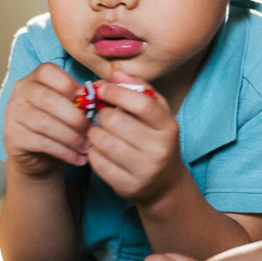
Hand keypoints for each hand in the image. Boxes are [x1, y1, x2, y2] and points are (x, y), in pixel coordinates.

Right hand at [0, 62, 90, 178]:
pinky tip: (79, 158)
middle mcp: (20, 92)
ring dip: (72, 137)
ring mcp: (13, 114)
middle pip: (48, 99)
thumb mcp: (70, 105)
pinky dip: (65, 152)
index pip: (48, 72)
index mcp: (34, 78)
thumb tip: (103, 90)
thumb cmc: (60, 123)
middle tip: (92, 130)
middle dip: (75, 117)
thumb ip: (84, 95)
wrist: (39, 154)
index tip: (89, 102)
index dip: (70, 86)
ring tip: (87, 147)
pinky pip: (43, 143)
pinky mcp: (13, 137)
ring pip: (46, 123)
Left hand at [84, 68, 185, 205]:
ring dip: (94, 133)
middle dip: (101, 114)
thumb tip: (115, 73)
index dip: (116, 93)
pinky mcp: (127, 187)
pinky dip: (92, 152)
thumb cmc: (156, 141)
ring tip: (98, 131)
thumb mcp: (157, 114)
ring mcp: (144, 171)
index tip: (101, 88)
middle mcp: (159, 150)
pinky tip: (98, 149)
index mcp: (168, 127)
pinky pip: (98, 163)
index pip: (141, 104)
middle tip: (100, 115)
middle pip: (117, 122)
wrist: (164, 185)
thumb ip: (139, 89)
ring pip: (103, 142)